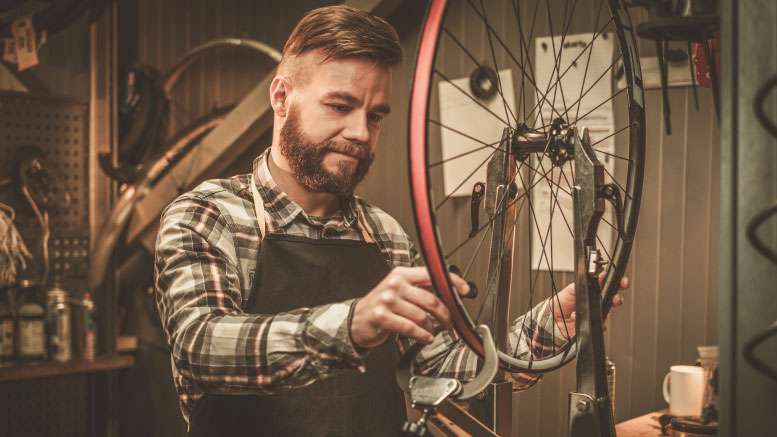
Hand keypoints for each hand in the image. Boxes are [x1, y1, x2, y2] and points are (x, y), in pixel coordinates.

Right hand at [350, 266, 469, 348]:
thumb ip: (420, 290)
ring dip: (432, 328)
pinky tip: (425, 338)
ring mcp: (387, 300)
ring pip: (422, 316)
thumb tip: (448, 293)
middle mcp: (395, 284)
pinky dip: (422, 335)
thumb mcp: (399, 291)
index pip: (431, 274)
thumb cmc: (382, 306)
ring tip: (433, 333)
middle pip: (431, 299)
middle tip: (450, 323)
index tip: (464, 290)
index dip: (451, 282)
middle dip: (445, 314)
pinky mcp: (382, 317)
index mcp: (402, 274)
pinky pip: (410, 328)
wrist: (355, 320)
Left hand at [553, 273, 628, 340]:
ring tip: (592, 309)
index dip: (620, 284)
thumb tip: (600, 275)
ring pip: (607, 315)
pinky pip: (599, 327)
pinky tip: (578, 318)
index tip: (623, 282)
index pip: (611, 287)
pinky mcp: (592, 326)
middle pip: (614, 301)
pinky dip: (590, 322)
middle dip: (618, 299)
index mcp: (595, 292)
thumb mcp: (573, 288)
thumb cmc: (563, 301)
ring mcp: (596, 315)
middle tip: (616, 298)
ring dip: (601, 313)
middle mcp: (598, 304)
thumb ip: (586, 283)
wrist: (554, 317)